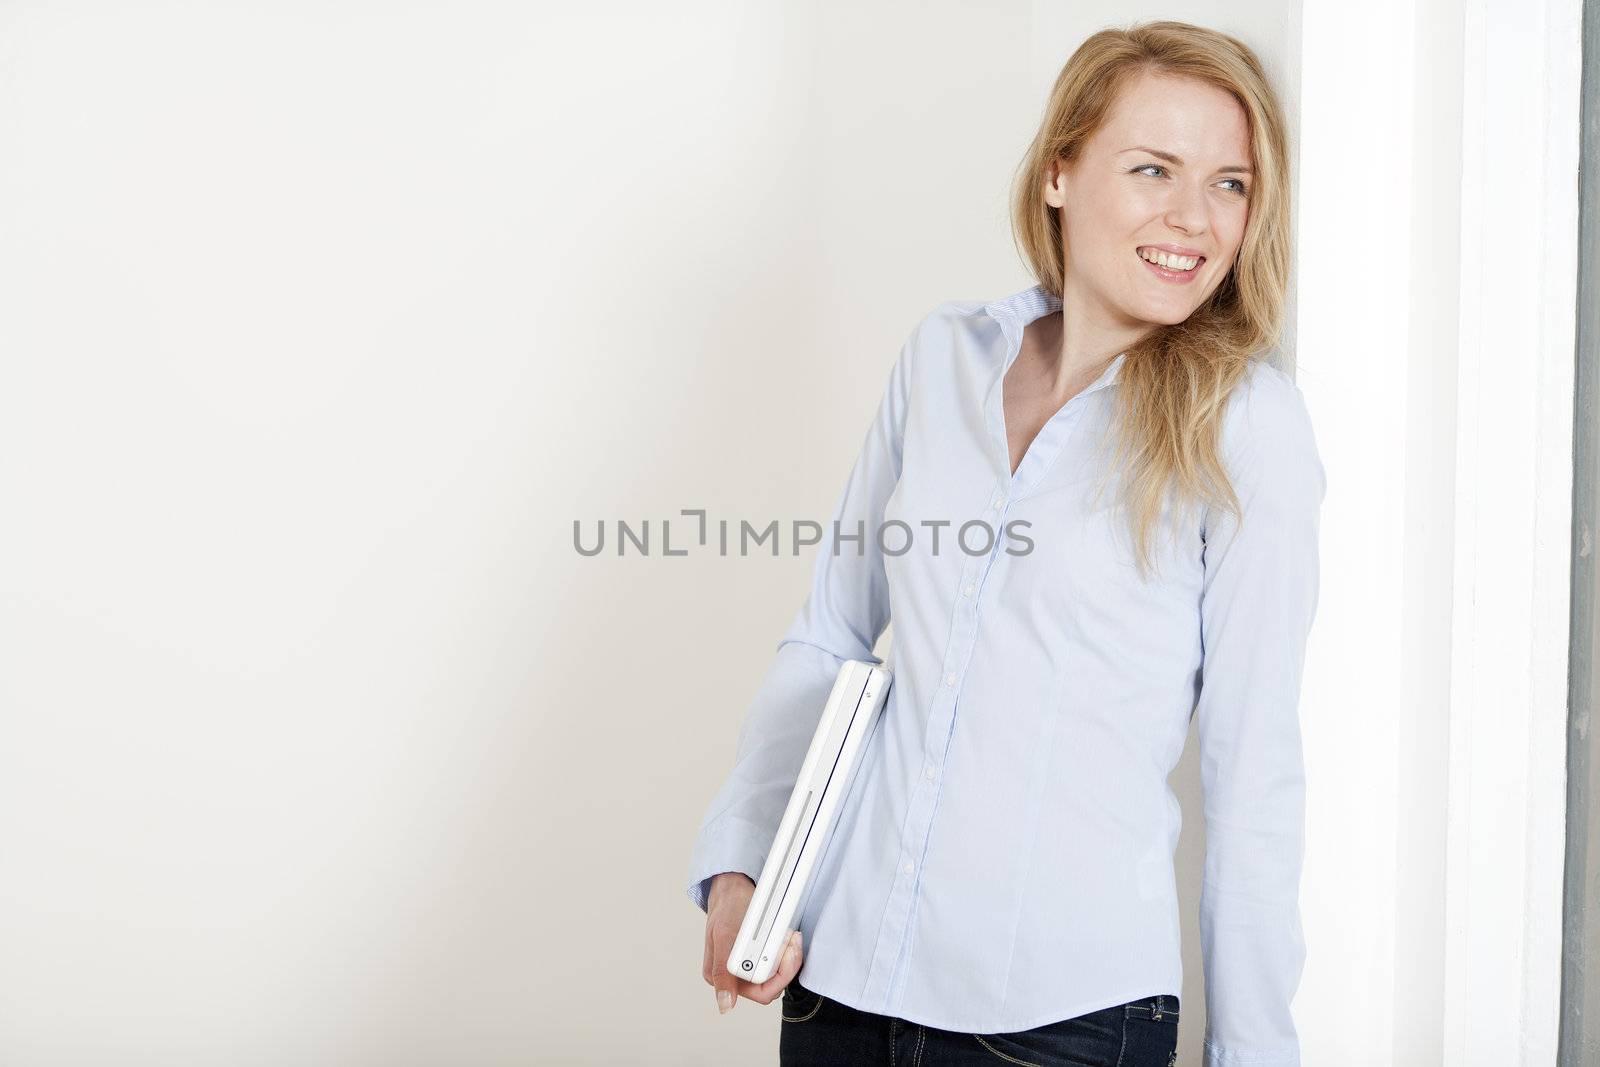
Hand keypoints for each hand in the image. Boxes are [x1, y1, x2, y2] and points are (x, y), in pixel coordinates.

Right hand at [703, 871, 804, 1013]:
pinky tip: (788, 935)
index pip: (760, 992)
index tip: (785, 953)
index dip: (779, 977)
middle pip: (773, 983)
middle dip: (788, 964)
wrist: (733, 888)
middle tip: (792, 942)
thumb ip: (722, 972)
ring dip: (789, 955)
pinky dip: (787, 948)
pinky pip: (780, 960)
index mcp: (723, 977)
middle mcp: (736, 975)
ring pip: (779, 973)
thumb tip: (725, 1004)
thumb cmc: (726, 908)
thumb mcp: (723, 937)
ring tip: (791, 937)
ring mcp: (750, 965)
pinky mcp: (761, 955)